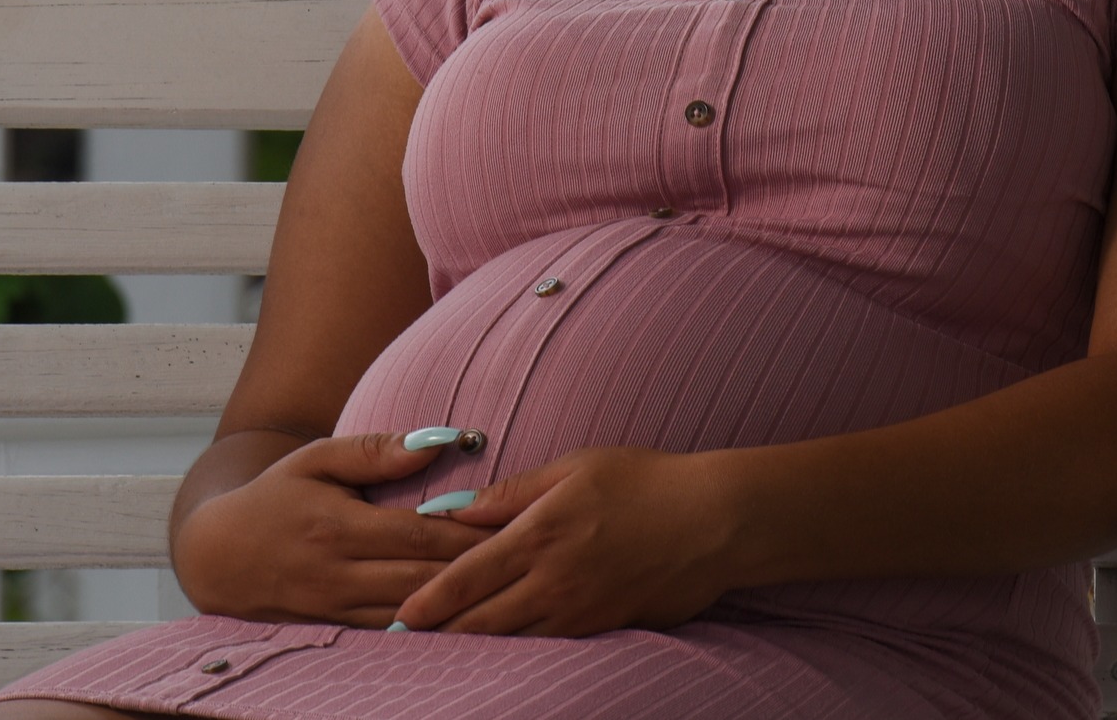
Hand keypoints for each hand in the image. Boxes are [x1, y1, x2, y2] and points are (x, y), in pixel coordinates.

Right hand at [175, 432, 495, 626]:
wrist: (215, 556)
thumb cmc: (275, 496)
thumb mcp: (316, 460)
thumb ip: (375, 451)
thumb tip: (437, 441)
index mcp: (338, 528)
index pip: (418, 537)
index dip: (466, 536)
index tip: (511, 526)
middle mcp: (337, 574)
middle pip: (422, 581)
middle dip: (474, 574)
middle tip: (524, 561)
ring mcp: (335, 608)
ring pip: (409, 615)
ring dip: (456, 607)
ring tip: (505, 590)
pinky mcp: (333, 629)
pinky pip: (389, 634)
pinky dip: (427, 628)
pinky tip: (463, 618)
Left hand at [393, 447, 744, 636]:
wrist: (716, 521)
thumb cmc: (649, 481)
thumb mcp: (578, 467)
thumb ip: (514, 492)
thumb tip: (458, 509)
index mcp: (540, 535)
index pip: (466, 576)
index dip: (427, 601)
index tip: (400, 616)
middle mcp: (553, 581)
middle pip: (480, 621)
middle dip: (440, 634)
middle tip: (407, 641)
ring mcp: (580, 611)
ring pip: (511, 641)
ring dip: (474, 646)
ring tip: (443, 649)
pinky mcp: (604, 628)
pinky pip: (547, 646)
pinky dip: (517, 649)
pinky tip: (502, 649)